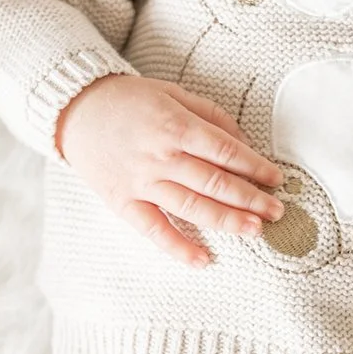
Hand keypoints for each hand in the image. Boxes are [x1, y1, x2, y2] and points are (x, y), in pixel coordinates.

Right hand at [55, 74, 285, 267]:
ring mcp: (142, 182)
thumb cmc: (128, 100)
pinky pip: (154, 230)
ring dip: (227, 221)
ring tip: (255, 231)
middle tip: (277, 211)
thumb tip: (243, 141)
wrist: (75, 110)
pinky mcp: (124, 202)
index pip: (227, 152)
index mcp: (177, 126)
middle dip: (251, 199)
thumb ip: (211, 116)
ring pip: (192, 208)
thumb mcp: (173, 93)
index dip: (256, 168)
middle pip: (216, 184)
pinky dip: (178, 247)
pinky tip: (203, 260)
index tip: (276, 179)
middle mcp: (162, 156)